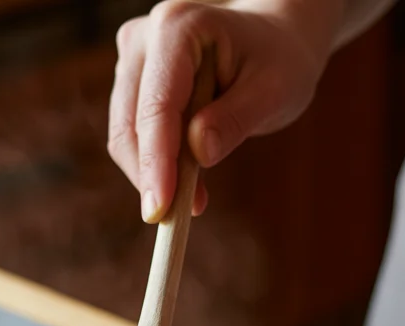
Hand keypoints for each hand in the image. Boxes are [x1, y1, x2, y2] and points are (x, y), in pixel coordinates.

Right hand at [108, 0, 343, 222]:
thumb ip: (236, 119)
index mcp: (179, 27)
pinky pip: (134, 135)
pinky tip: (187, 182)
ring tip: (195, 198)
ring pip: (126, 134)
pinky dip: (156, 165)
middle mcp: (144, 36)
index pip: (157, 105)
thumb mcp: (274, 90)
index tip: (159, 208)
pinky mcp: (131, 81)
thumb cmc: (278, 60)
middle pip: (131, 124)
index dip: (155, 161)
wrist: (273, 40)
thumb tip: (198, 152)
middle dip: (151, 176)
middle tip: (177, 220)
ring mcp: (132, 58)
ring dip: (153, 174)